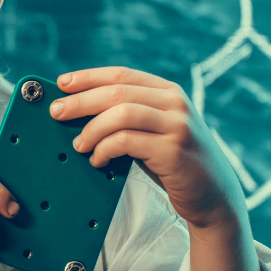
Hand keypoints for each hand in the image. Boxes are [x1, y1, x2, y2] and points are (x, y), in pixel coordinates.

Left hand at [50, 67, 245, 231]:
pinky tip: (98, 160)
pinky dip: (104, 149)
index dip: (88, 77)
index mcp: (168, 91)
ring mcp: (177, 126)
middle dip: (80, 102)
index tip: (61, 83)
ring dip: (92, 129)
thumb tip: (78, 109)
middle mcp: (175, 103)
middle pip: (116, 92)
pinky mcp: (174, 151)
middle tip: (56, 113)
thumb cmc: (173, 162)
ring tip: (78, 144)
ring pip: (120, 114)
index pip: (121, 75)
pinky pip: (127, 142)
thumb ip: (129, 115)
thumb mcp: (155, 129)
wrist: (214, 195)